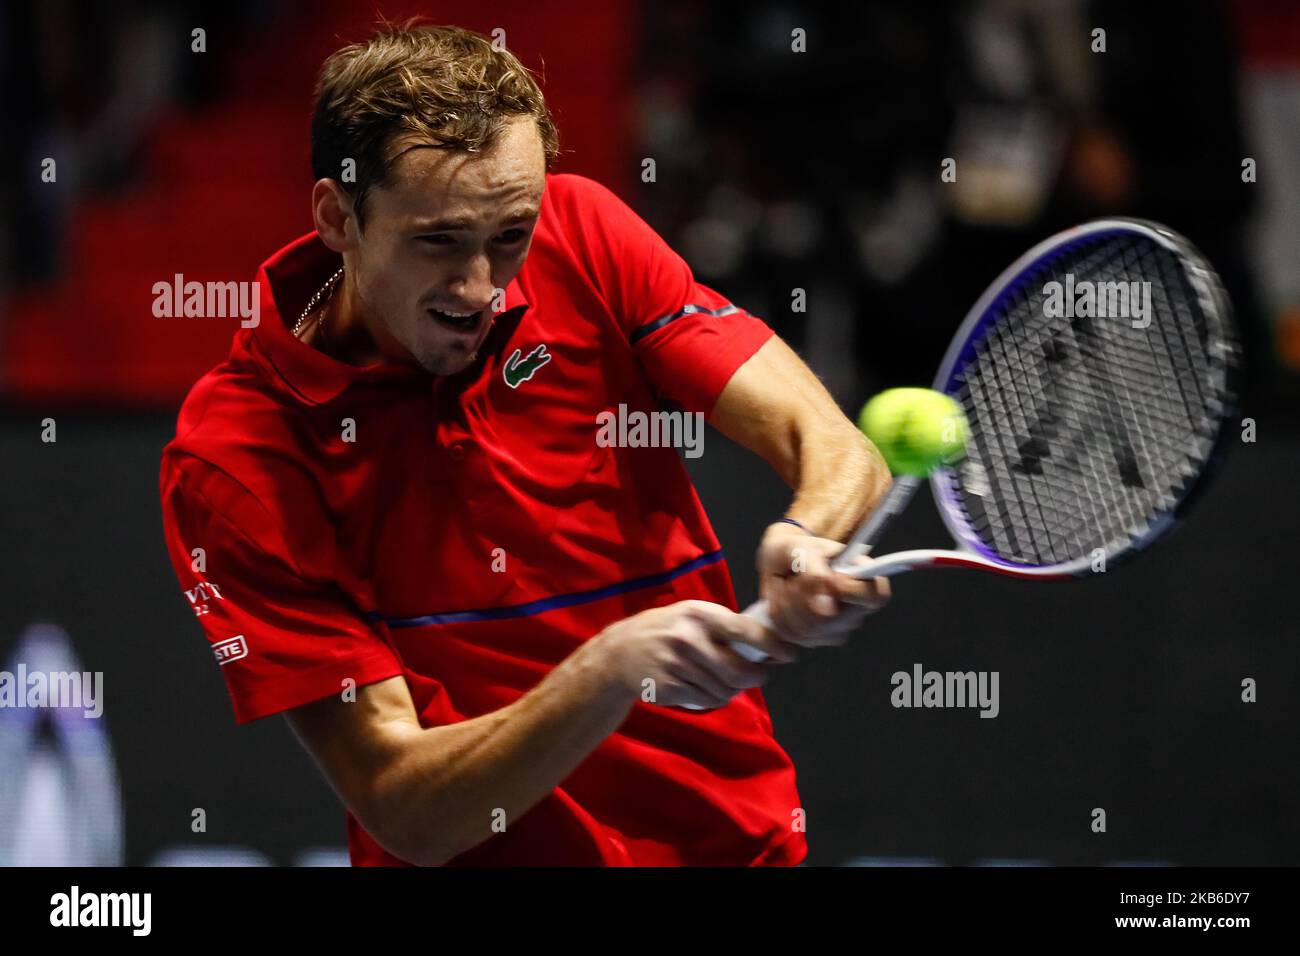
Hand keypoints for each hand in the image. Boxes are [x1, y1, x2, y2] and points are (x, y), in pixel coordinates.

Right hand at [593, 600, 798, 709]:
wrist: (620, 653)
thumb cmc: (665, 630)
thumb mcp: (690, 615)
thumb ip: (723, 625)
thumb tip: (767, 642)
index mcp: (699, 614)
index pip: (745, 631)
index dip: (773, 645)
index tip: (789, 654)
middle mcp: (688, 638)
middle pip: (740, 670)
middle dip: (756, 676)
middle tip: (758, 674)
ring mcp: (677, 665)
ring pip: (726, 689)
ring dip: (734, 689)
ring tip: (728, 680)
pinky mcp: (670, 688)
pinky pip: (708, 701)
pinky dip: (716, 699)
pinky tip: (709, 689)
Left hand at [757, 521, 889, 645]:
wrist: (778, 560)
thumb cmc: (797, 550)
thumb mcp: (802, 549)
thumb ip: (815, 572)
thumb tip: (826, 607)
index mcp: (863, 579)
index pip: (876, 595)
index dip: (853, 592)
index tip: (831, 579)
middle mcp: (856, 609)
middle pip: (833, 620)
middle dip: (804, 596)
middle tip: (797, 576)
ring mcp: (837, 628)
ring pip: (809, 630)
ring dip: (788, 605)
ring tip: (788, 585)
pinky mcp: (815, 639)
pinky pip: (792, 636)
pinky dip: (780, 616)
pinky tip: (783, 600)